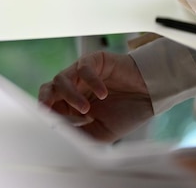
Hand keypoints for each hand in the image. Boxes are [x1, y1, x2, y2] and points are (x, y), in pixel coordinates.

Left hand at [38, 51, 152, 141]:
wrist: (150, 96)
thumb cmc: (125, 113)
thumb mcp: (100, 133)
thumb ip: (80, 134)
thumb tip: (60, 134)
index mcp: (69, 105)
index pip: (49, 107)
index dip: (49, 116)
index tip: (53, 127)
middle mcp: (72, 87)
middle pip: (48, 89)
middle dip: (45, 100)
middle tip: (47, 111)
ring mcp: (80, 73)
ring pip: (61, 79)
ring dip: (70, 95)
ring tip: (85, 109)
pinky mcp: (94, 61)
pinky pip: (83, 67)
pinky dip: (91, 81)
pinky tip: (103, 94)